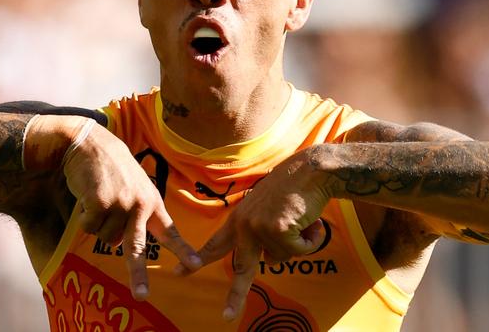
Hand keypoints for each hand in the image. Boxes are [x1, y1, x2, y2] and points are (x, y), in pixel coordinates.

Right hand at [61, 119, 201, 299]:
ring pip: (106, 238)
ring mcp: (120, 204)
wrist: (90, 144)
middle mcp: (139, 205)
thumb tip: (121, 244)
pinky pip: (89, 227)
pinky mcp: (100, 203)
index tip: (195, 265)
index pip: (169, 230)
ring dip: (98, 223)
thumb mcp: (134, 186)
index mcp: (152, 201)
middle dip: (138, 274)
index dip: (182, 250)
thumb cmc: (112, 167)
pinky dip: (84, 217)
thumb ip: (135, 213)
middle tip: (142, 296)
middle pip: (137, 247)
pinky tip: (89, 195)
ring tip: (99, 198)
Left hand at [180, 149, 330, 320]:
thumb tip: (268, 263)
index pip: (214, 244)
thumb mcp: (267, 211)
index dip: (197, 260)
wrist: (310, 170)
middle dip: (235, 296)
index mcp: (238, 219)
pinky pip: (299, 250)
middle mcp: (244, 225)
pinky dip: (310, 239)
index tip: (179, 273)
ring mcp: (259, 228)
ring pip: (282, 257)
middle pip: (241, 269)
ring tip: (301, 218)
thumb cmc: (292, 189)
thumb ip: (261, 235)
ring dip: (298, 241)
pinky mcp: (278, 230)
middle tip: (227, 317)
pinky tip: (309, 219)